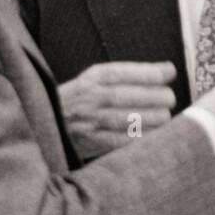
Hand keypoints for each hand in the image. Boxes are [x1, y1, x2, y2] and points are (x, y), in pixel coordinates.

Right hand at [57, 62, 176, 159]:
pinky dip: (139, 138)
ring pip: (123, 119)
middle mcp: (88, 99)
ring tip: (165, 116)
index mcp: (90, 79)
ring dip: (150, 118)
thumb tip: (167, 71)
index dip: (147, 72)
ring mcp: (87, 122)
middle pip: (125, 95)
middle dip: (152, 96)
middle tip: (169, 98)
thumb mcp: (94, 81)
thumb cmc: (81, 101)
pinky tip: (154, 135)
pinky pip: (119, 141)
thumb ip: (125, 76)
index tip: (169, 72)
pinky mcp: (90, 143)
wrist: (46, 126)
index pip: (121, 72)